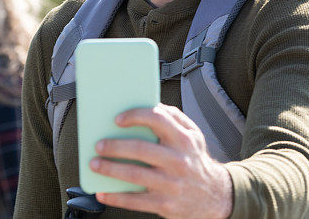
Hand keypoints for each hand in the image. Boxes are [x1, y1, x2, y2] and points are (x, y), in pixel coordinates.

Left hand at [90, 104, 232, 218]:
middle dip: (115, 146)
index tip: (117, 119)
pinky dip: (115, 197)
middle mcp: (178, 161)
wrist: (215, 196)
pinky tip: (102, 192)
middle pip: (140, 149)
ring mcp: (171, 184)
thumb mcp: (192, 134)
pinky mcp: (165, 204)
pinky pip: (136, 201)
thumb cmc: (195, 159)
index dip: (135, 116)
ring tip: (94, 164)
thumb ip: (172, 116)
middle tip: (98, 144)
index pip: (157, 119)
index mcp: (183, 139)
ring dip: (110, 169)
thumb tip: (145, 104)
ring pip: (134, 175)